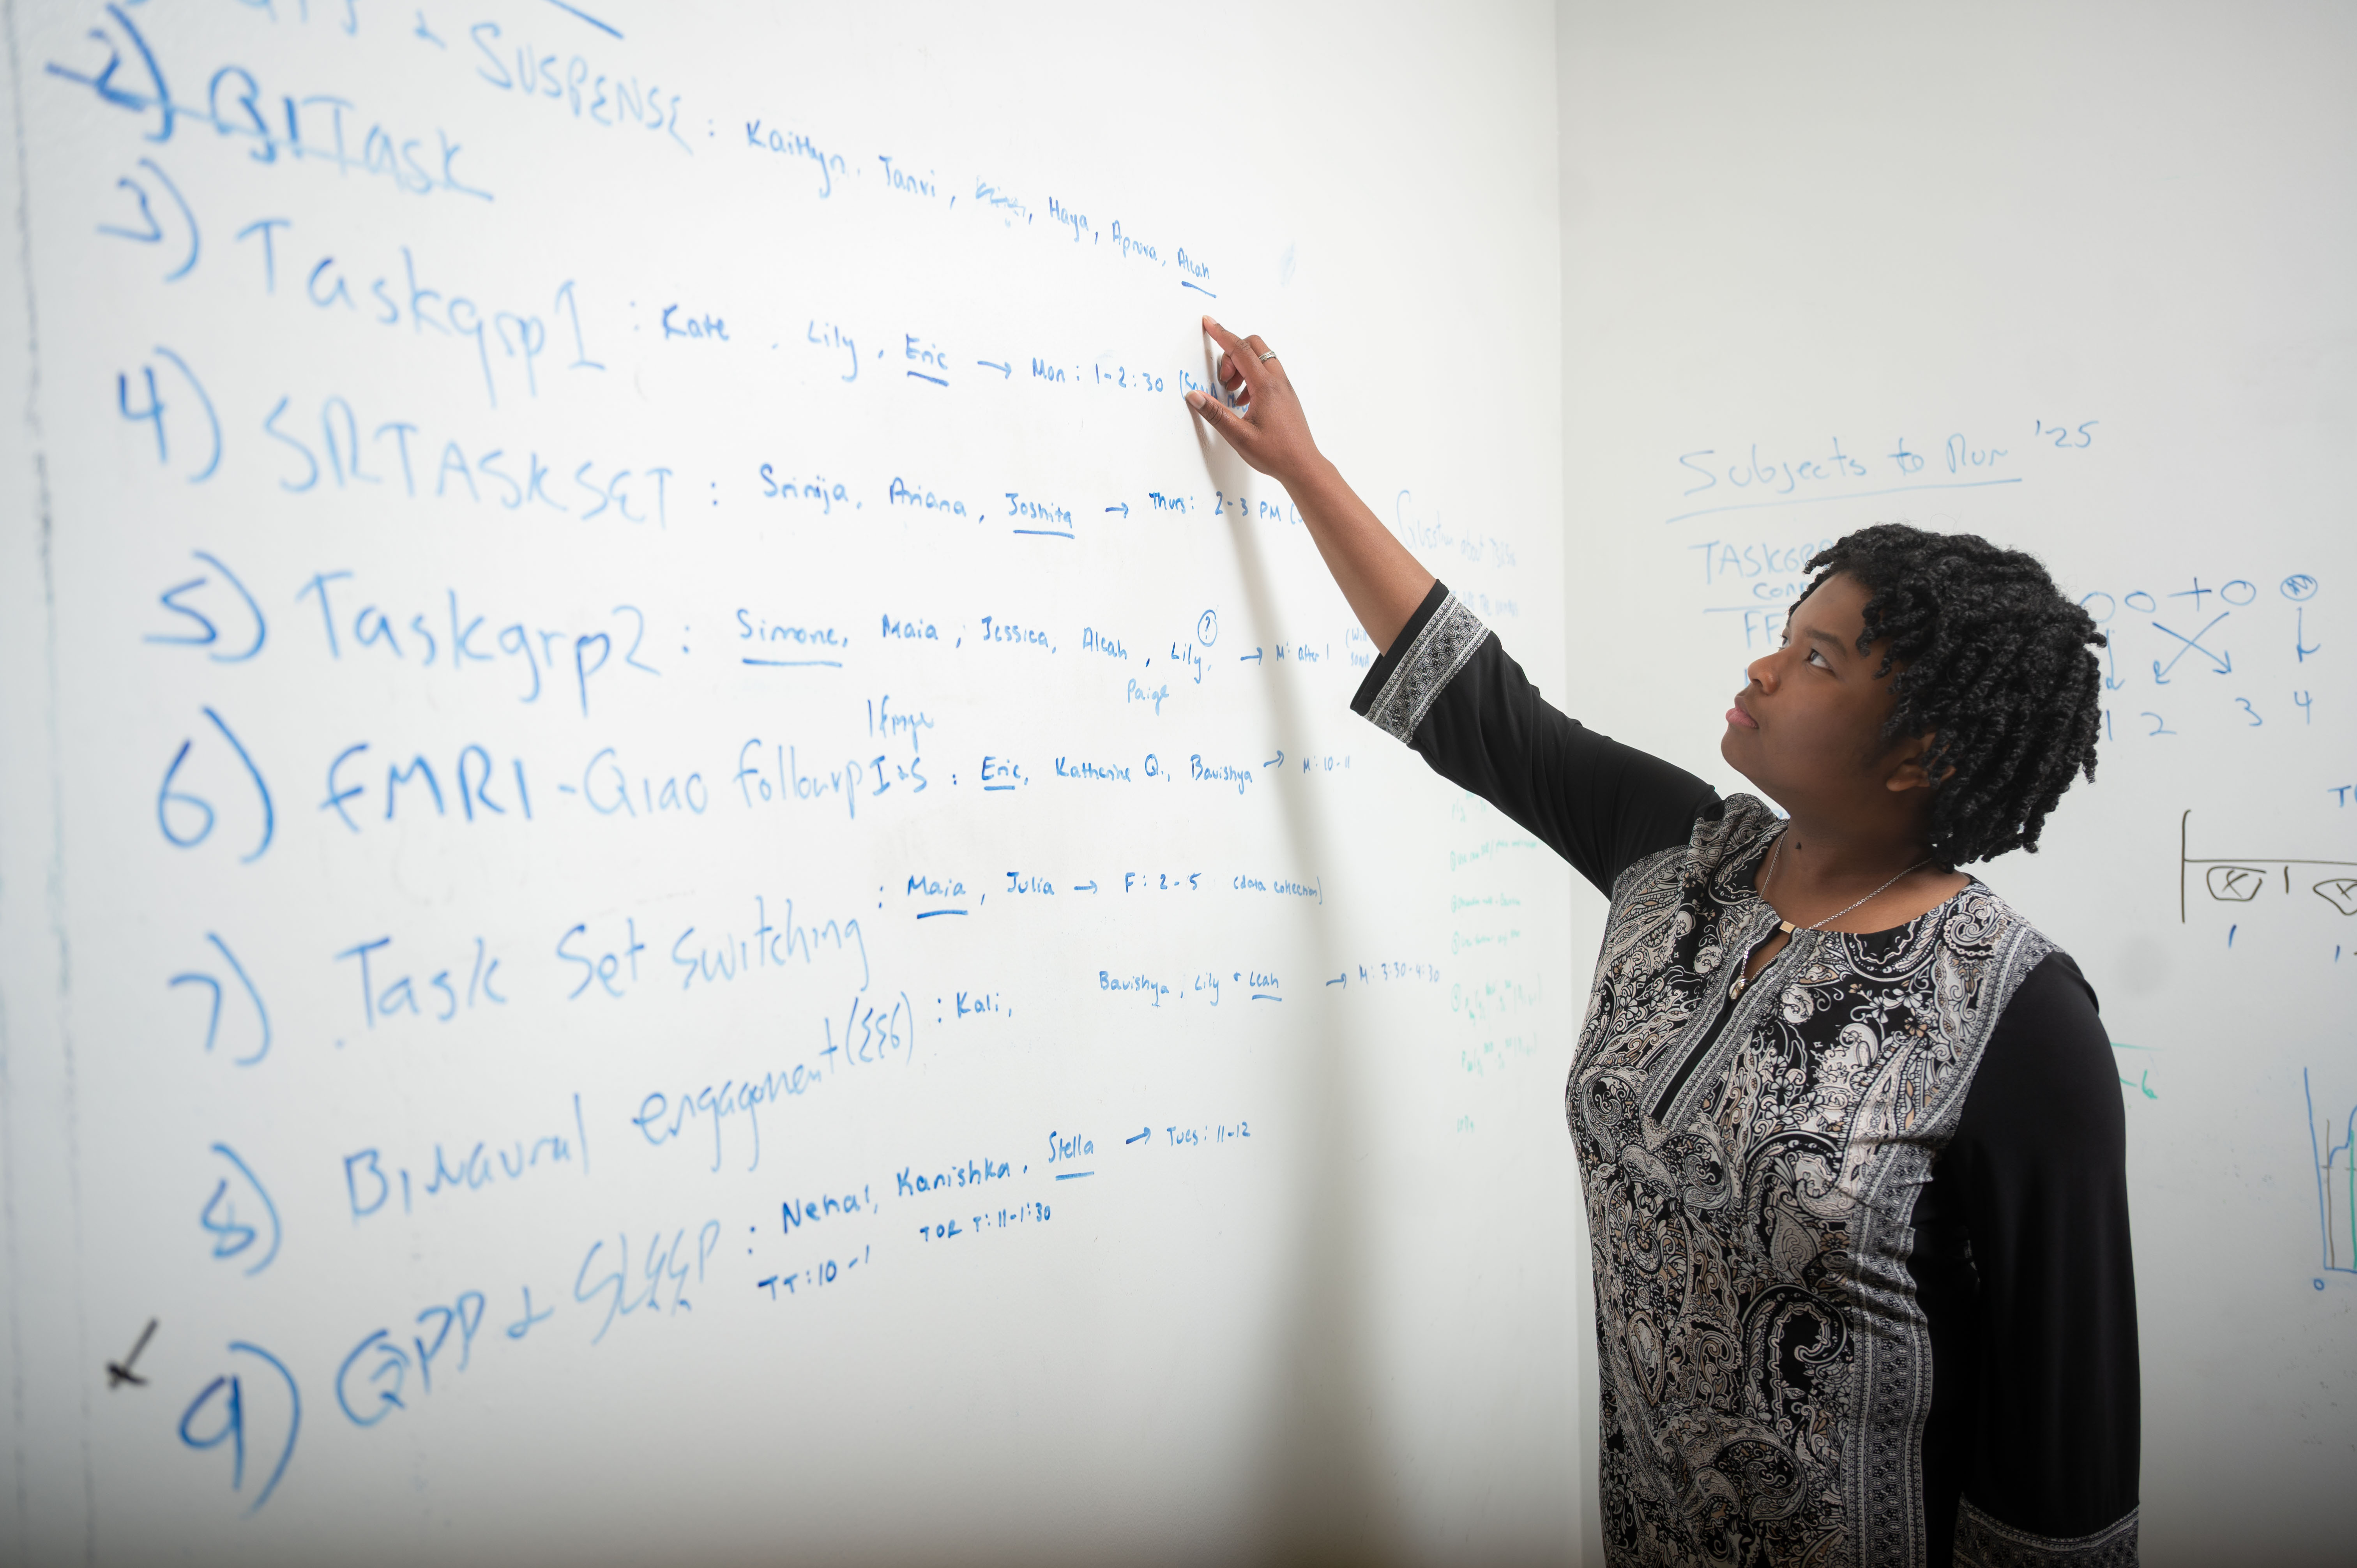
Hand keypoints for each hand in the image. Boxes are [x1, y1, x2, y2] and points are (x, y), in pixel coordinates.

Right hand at [1185, 317, 1320, 486]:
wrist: (1303, 466)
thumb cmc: (1276, 453)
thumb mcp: (1239, 436)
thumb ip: (1215, 413)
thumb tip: (1194, 396)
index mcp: (1266, 386)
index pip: (1240, 349)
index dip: (1221, 334)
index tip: (1208, 322)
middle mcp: (1278, 381)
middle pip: (1254, 346)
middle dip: (1232, 353)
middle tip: (1223, 380)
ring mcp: (1284, 387)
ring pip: (1261, 359)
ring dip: (1242, 367)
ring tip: (1232, 393)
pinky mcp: (1286, 395)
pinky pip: (1267, 372)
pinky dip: (1252, 377)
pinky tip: (1244, 401)